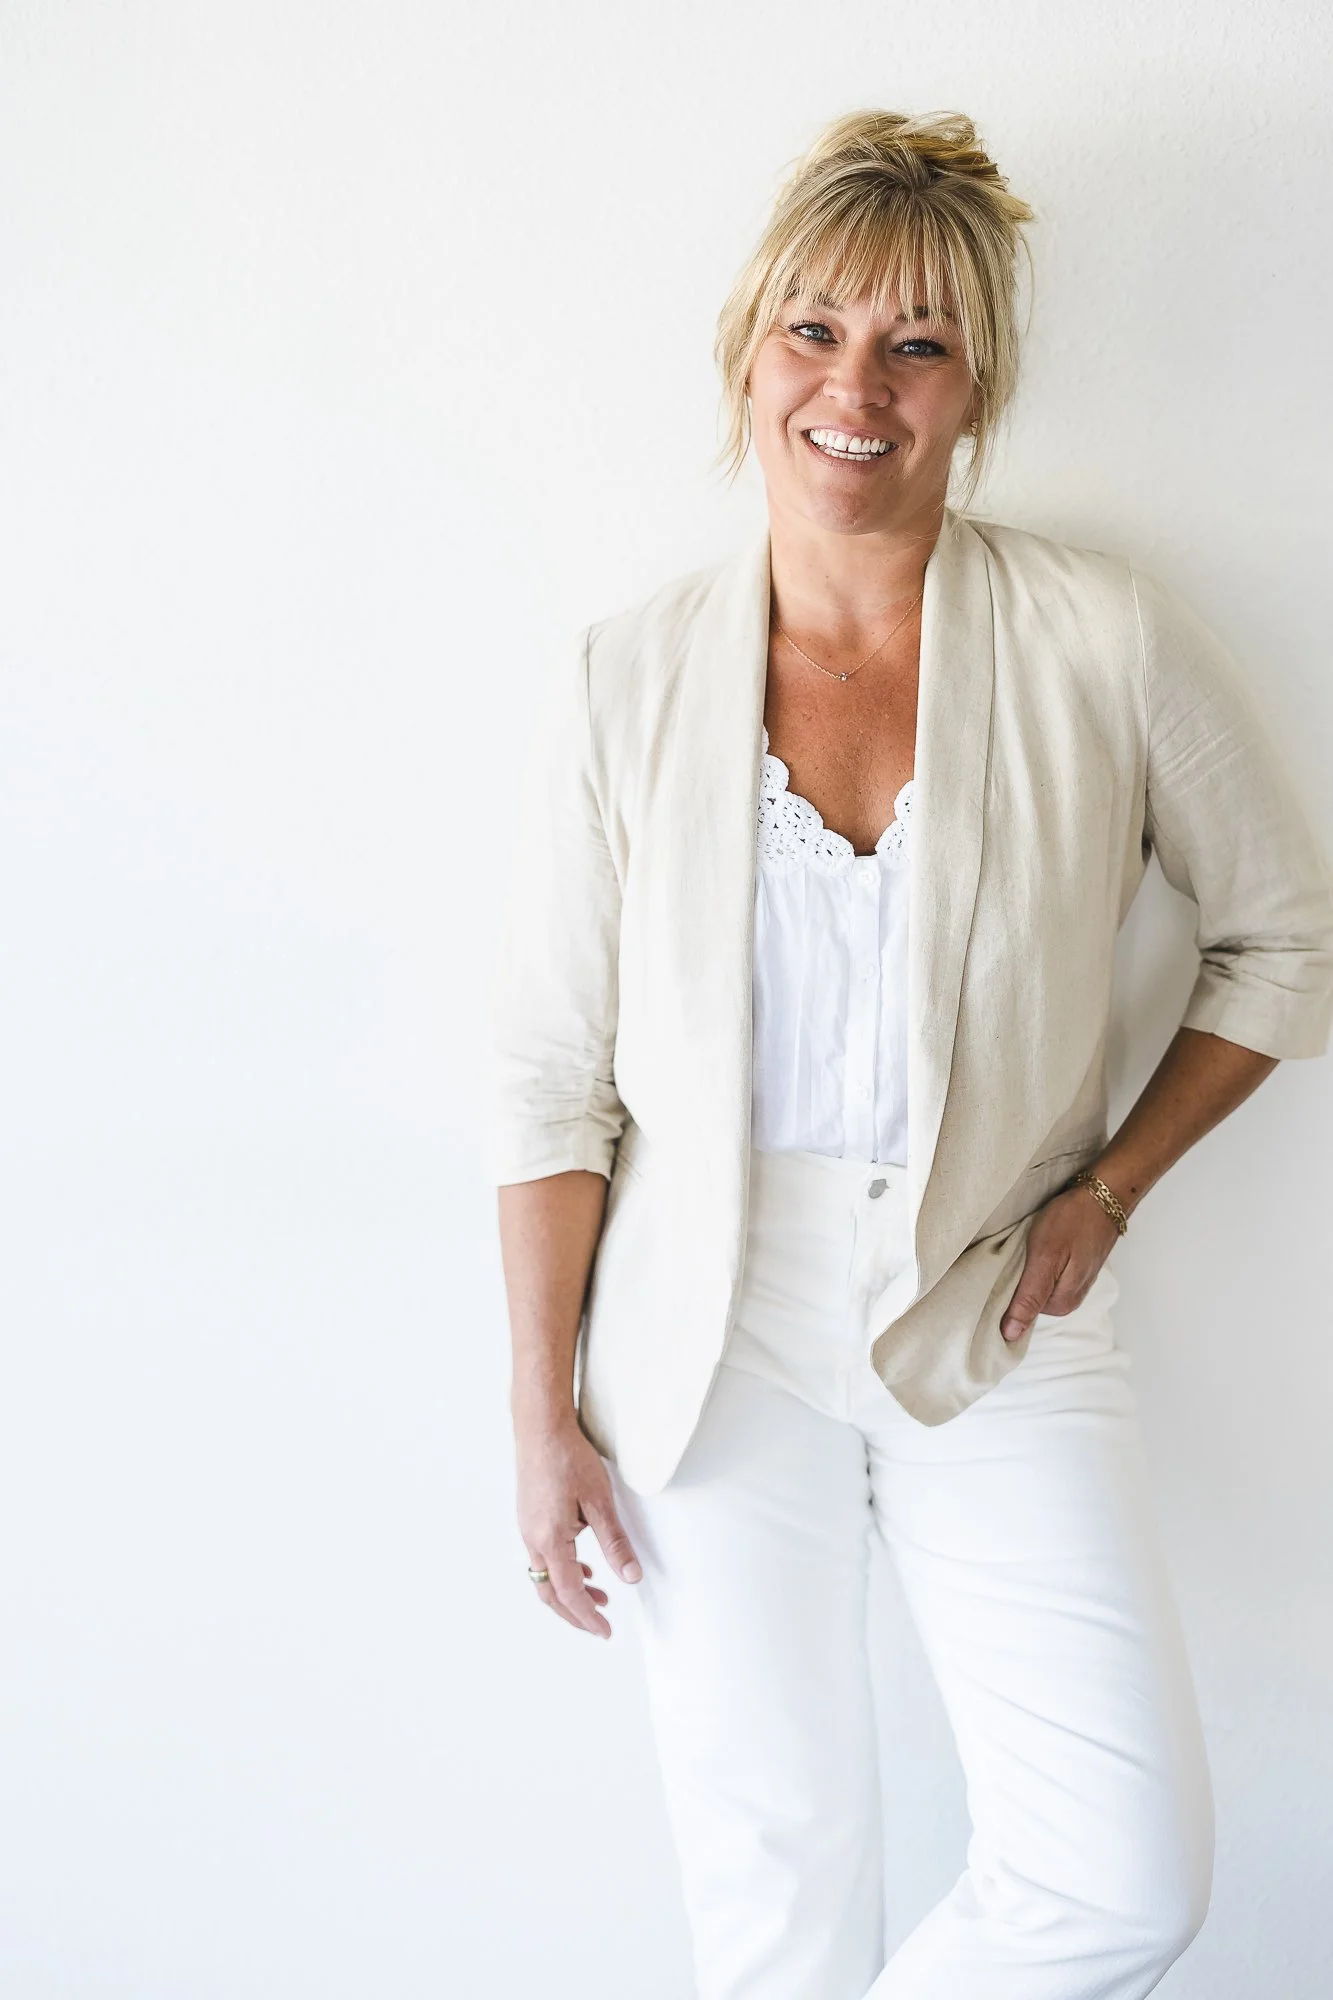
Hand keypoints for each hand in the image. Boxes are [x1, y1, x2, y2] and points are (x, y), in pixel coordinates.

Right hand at [514, 1414, 642, 1638]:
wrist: (540, 1427)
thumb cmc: (568, 1458)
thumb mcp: (600, 1502)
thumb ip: (614, 1542)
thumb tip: (631, 1577)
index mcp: (550, 1540)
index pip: (570, 1593)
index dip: (588, 1616)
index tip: (605, 1631)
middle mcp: (533, 1539)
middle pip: (550, 1593)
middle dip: (575, 1614)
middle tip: (600, 1625)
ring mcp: (528, 1528)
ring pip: (544, 1576)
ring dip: (569, 1592)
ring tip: (599, 1597)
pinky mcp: (530, 1517)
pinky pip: (542, 1557)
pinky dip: (562, 1571)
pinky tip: (584, 1565)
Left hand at [999, 1184, 1122, 1341]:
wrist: (1103, 1196)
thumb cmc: (1072, 1222)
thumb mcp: (1044, 1259)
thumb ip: (1028, 1298)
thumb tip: (1011, 1335)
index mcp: (1062, 1303)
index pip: (1020, 1312)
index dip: (1006, 1293)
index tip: (1000, 1272)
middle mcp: (1071, 1299)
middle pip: (1030, 1299)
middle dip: (1018, 1280)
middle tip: (1013, 1255)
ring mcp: (1076, 1282)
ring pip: (1039, 1285)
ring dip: (1028, 1270)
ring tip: (1024, 1249)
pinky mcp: (1077, 1267)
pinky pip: (1049, 1273)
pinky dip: (1038, 1262)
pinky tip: (1037, 1247)